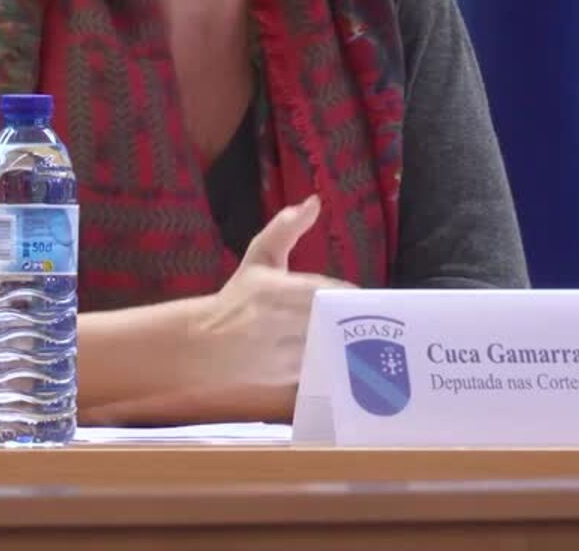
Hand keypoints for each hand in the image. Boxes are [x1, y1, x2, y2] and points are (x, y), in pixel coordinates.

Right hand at [192, 195, 352, 389]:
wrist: (205, 344)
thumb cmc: (239, 296)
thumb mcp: (259, 257)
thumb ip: (286, 228)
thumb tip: (314, 201)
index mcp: (274, 290)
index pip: (323, 292)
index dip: (347, 295)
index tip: (364, 296)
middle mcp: (278, 323)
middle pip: (330, 321)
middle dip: (351, 320)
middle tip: (373, 318)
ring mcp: (281, 354)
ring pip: (327, 348)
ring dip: (345, 343)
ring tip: (363, 338)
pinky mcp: (284, 378)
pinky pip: (319, 369)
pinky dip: (331, 363)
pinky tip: (342, 358)